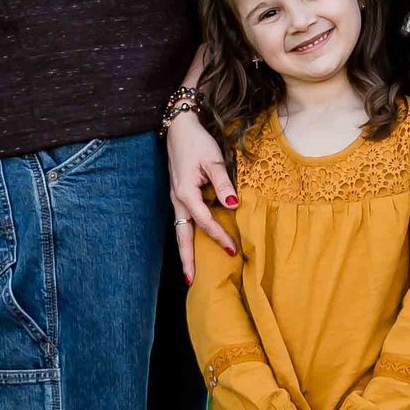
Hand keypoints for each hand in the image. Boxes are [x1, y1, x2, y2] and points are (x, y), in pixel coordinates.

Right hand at [167, 107, 237, 282]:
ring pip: (180, 230)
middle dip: (186, 259)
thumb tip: (233, 204)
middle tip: (191, 282)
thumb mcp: (212, 160)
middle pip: (181, 236)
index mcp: (185, 193)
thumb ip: (223, 182)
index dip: (219, 237)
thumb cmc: (196, 142)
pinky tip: (194, 244)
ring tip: (190, 272)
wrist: (179, 127)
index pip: (205, 222)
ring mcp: (176, 199)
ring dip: (185, 250)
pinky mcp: (179, 195)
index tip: (233, 250)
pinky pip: (183, 221)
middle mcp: (178, 200)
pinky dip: (187, 236)